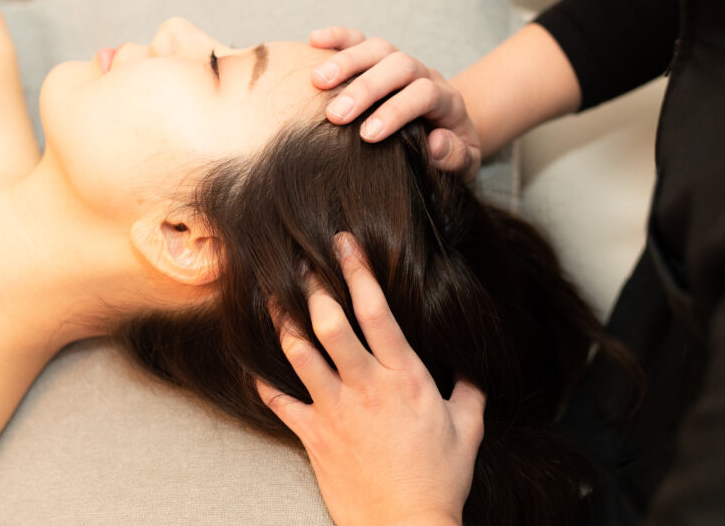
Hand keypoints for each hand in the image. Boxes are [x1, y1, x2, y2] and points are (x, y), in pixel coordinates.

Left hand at [256, 232, 485, 525]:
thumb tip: (471, 367)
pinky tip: (254, 365)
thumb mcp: (468, 430)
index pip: (376, 311)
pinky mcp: (313, 434)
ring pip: (298, 353)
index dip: (358, 272)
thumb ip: (470, 391)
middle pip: (330, 323)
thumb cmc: (438, 481)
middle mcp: (364, 385)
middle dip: (312, 286)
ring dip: (282, 321)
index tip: (344, 244)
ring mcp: (334, 409)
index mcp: (404, 377)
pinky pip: (280, 401)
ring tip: (271, 295)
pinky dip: (263, 382)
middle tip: (299, 260)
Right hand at [309, 27, 481, 181]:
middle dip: (365, 87)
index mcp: (447, 101)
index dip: (396, 110)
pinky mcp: (380, 60)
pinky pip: (361, 40)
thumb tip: (436, 143)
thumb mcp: (465, 163)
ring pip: (378, 48)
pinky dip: (338, 37)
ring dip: (347, 61)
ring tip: (318, 82)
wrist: (450, 130)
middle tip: (335, 115)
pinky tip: (314, 40)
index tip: (368, 135)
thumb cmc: (452, 151)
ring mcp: (401, 64)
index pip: (424, 94)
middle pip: (399, 65)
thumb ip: (457, 156)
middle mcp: (424, 74)